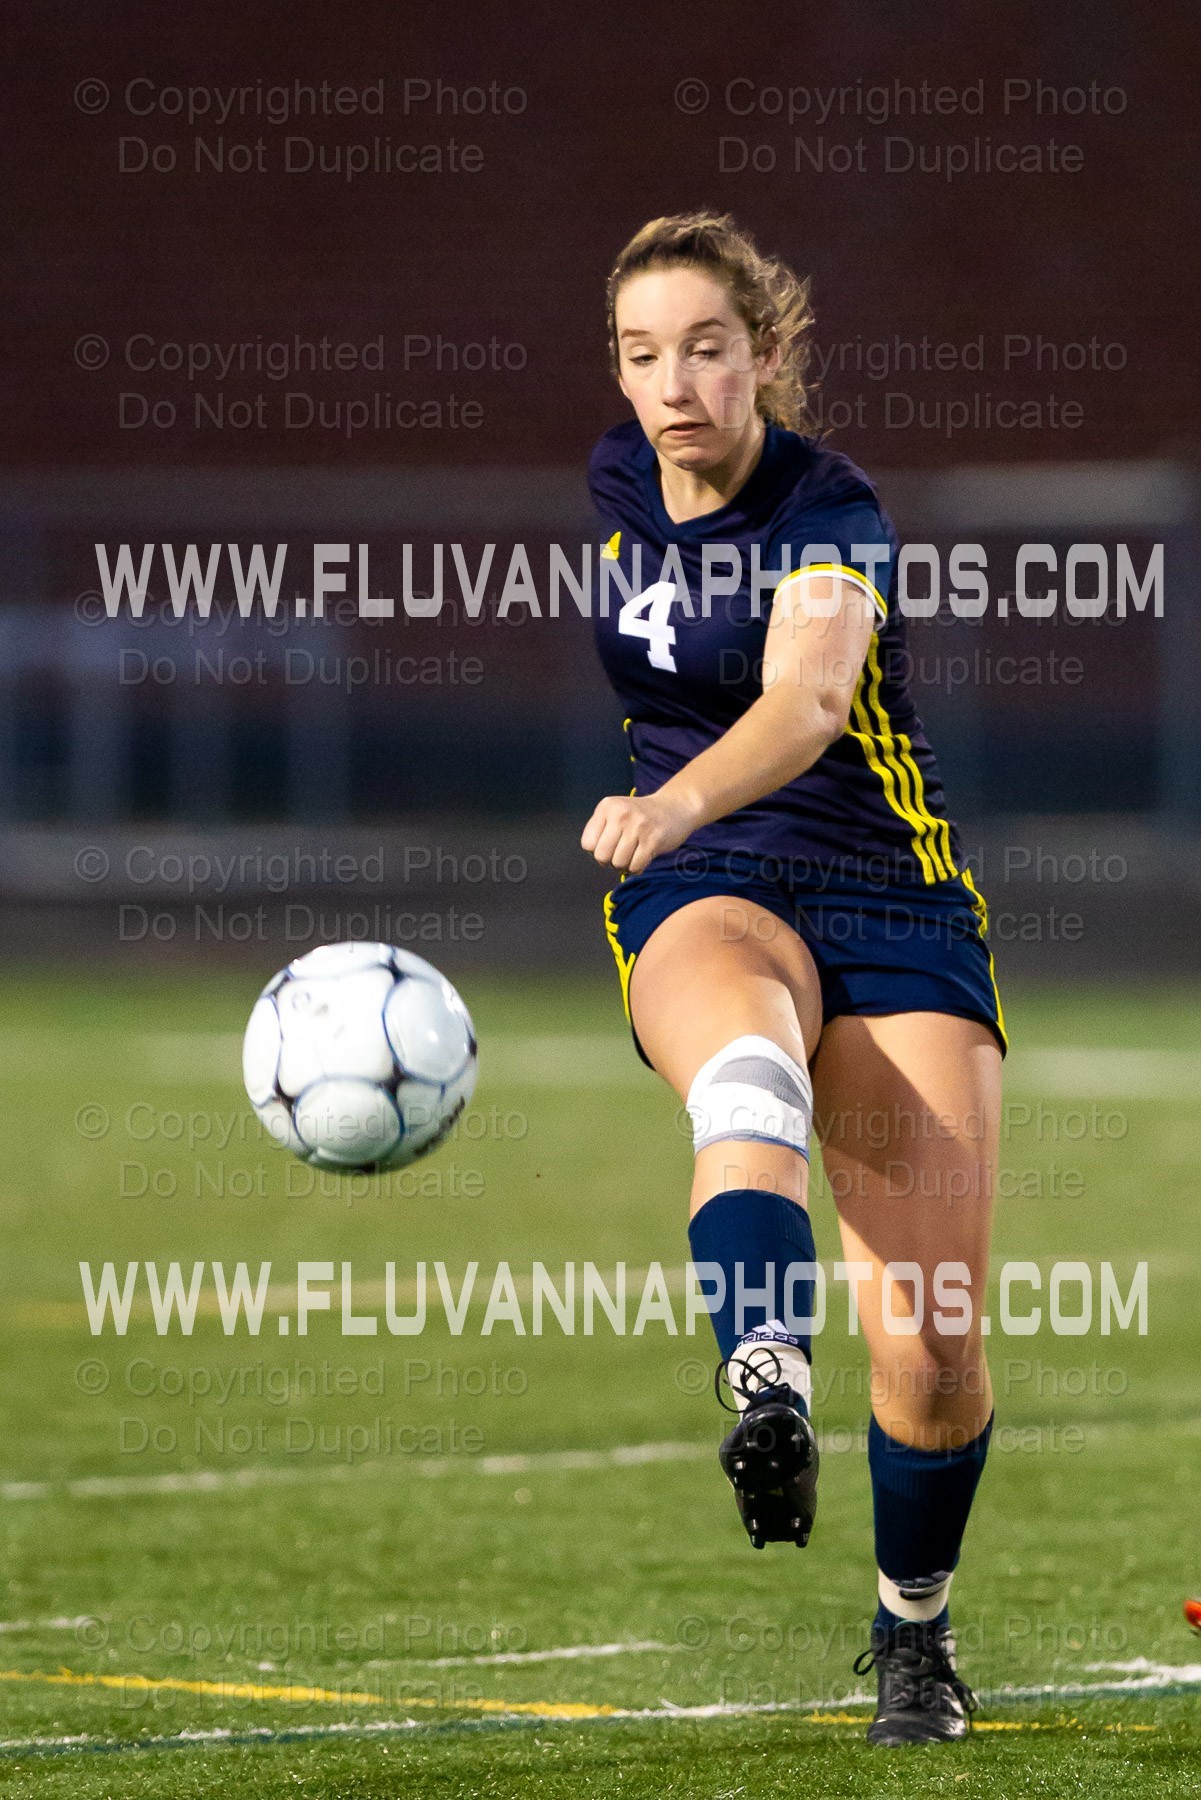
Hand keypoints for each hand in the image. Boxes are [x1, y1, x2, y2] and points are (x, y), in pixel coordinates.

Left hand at [580, 789, 697, 874]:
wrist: (675, 806)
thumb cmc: (641, 815)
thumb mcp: (616, 812)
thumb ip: (601, 829)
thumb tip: (595, 857)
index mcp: (607, 806)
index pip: (587, 843)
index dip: (597, 850)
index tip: (610, 845)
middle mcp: (620, 813)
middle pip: (601, 856)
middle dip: (609, 861)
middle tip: (621, 853)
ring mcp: (638, 826)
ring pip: (618, 863)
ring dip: (625, 865)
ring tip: (633, 854)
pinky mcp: (653, 840)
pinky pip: (635, 867)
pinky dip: (637, 868)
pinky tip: (643, 857)